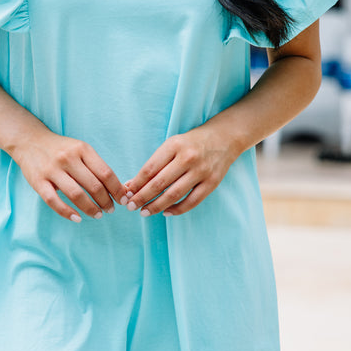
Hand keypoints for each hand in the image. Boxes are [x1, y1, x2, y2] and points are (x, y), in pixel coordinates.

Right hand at [15, 129, 125, 222]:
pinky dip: (67, 212)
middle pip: (94, 185)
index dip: (117, 189)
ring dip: (90, 208)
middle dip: (106, 201)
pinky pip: (54, 201)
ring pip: (76, 194)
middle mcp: (68, 158)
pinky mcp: (38, 181)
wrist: (30, 140)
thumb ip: (96, 166)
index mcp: (82, 149)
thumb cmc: (61, 149)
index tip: (123, 200)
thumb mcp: (80, 149)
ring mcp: (52, 170)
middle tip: (111, 210)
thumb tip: (116, 188)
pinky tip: (77, 218)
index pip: (106, 173)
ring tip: (98, 214)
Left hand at [123, 122, 238, 217]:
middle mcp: (188, 158)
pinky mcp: (212, 182)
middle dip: (142, 197)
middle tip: (130, 206)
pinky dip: (177, 209)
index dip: (136, 184)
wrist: (224, 138)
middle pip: (159, 183)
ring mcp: (201, 171)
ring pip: (174, 194)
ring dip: (156, 206)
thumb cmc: (191, 143)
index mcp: (174, 145)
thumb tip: (133, 184)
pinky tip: (166, 212)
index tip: (126, 194)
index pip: (150, 169)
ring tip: (144, 212)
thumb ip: (155, 163)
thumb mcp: (172, 145)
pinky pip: (192, 201)